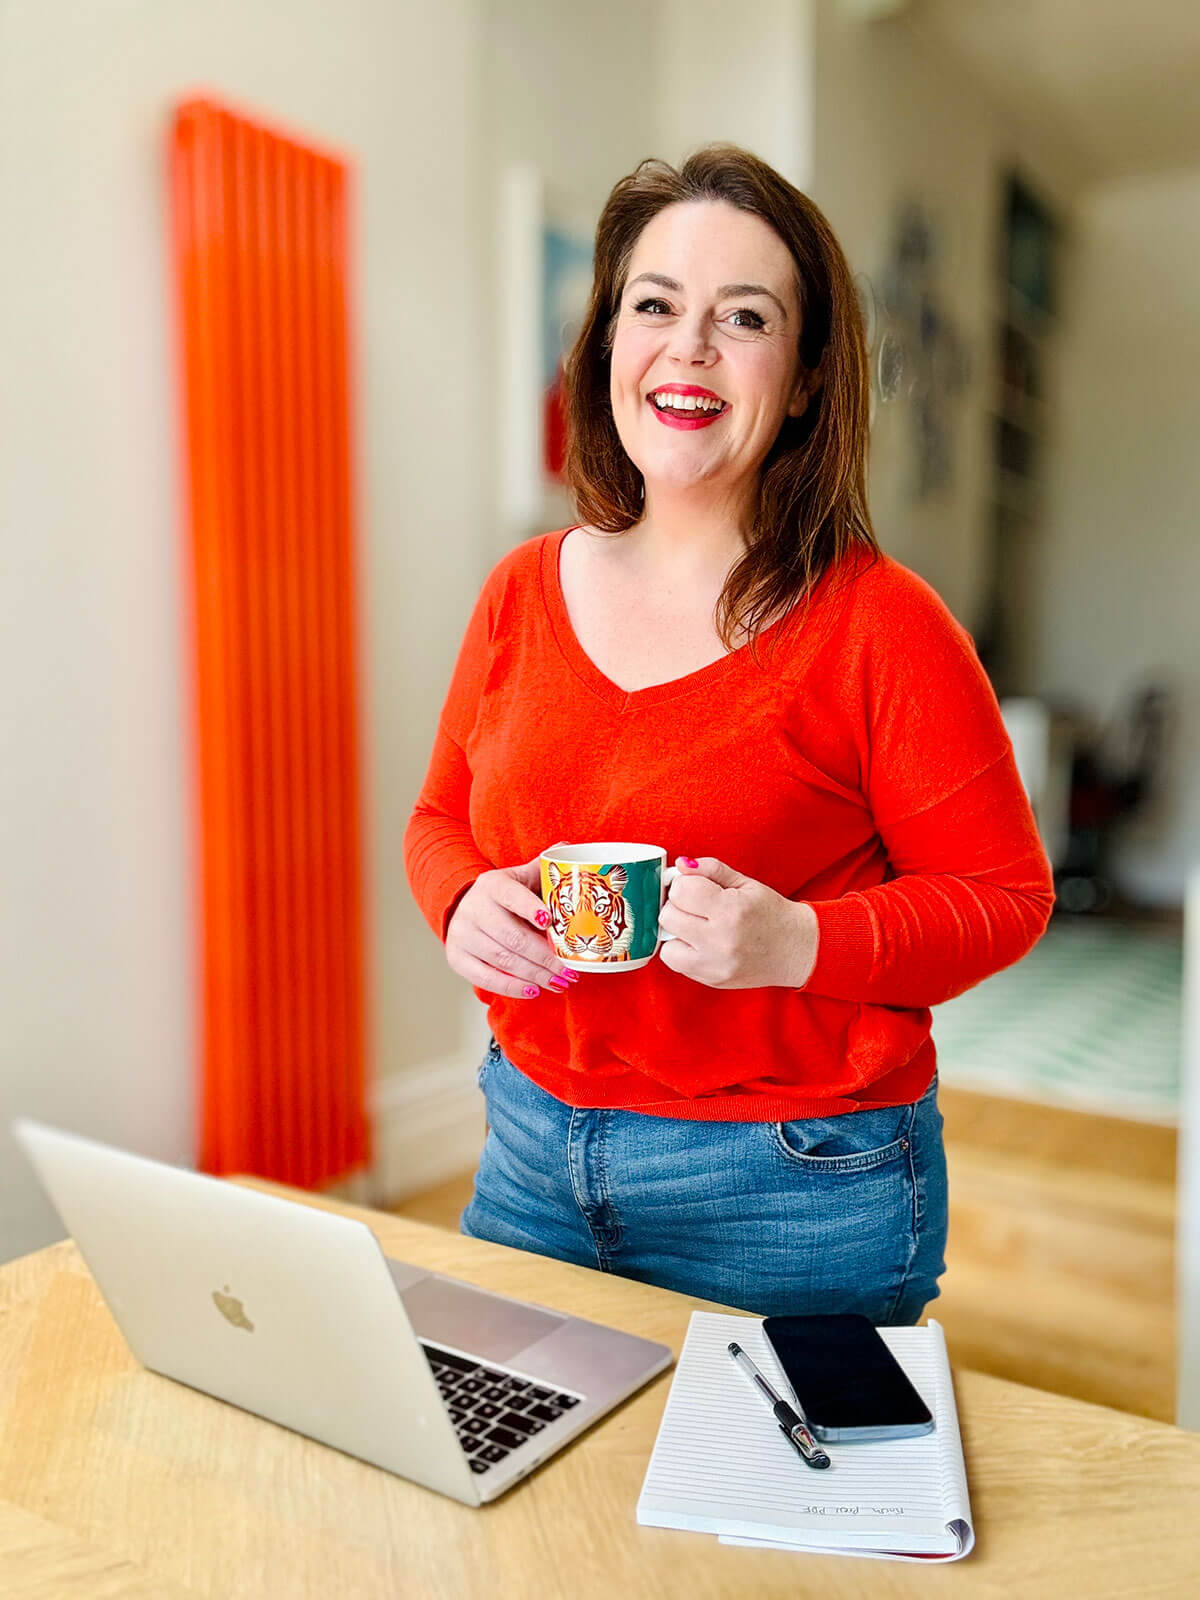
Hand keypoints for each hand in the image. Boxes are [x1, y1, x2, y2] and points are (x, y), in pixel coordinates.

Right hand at [444, 855, 578, 999]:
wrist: (463, 908)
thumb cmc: (504, 896)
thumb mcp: (518, 878)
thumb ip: (541, 868)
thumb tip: (568, 847)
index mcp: (492, 885)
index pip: (512, 895)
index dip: (530, 908)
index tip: (550, 922)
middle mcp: (473, 909)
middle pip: (512, 936)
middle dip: (544, 956)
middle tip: (569, 969)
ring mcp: (462, 935)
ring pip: (503, 959)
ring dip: (536, 975)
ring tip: (560, 982)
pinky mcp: (457, 958)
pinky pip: (486, 978)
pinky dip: (513, 987)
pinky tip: (535, 990)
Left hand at [657, 857, 818, 989]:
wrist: (796, 950)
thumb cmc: (771, 913)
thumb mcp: (746, 883)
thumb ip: (711, 869)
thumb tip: (680, 865)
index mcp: (731, 909)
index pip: (681, 890)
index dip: (683, 884)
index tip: (694, 887)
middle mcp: (720, 940)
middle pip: (668, 916)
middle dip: (677, 906)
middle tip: (694, 906)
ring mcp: (715, 965)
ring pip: (666, 946)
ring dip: (675, 933)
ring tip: (695, 927)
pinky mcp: (712, 980)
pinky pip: (677, 964)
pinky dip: (682, 951)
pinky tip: (700, 943)